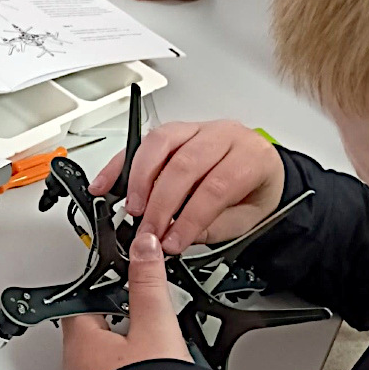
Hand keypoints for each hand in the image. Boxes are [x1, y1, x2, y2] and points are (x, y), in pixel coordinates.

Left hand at [62, 232, 190, 369]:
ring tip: (160, 342)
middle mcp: (79, 368)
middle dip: (122, 315)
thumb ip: (148, 283)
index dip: (103, 284)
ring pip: (110, 354)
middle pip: (96, 326)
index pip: (81, 298)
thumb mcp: (155, 325)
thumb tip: (142, 248)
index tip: (120, 275)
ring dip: (133, 345)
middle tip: (148, 309)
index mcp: (80, 342)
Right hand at [90, 121, 285, 254]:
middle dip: (160, 203)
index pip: (215, 187)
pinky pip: (143, 141)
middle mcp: (224, 135)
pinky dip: (121, 163)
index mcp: (250, 157)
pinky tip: (107, 183)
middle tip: (148, 231)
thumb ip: (209, 227)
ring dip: (139, 179)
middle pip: (184, 165)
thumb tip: (172, 235)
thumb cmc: (254, 192)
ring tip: (132, 209)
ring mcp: (198, 128)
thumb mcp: (243, 220)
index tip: (171, 242)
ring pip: (160, 144)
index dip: (189, 218)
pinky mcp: (175, 131)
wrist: (261, 173)